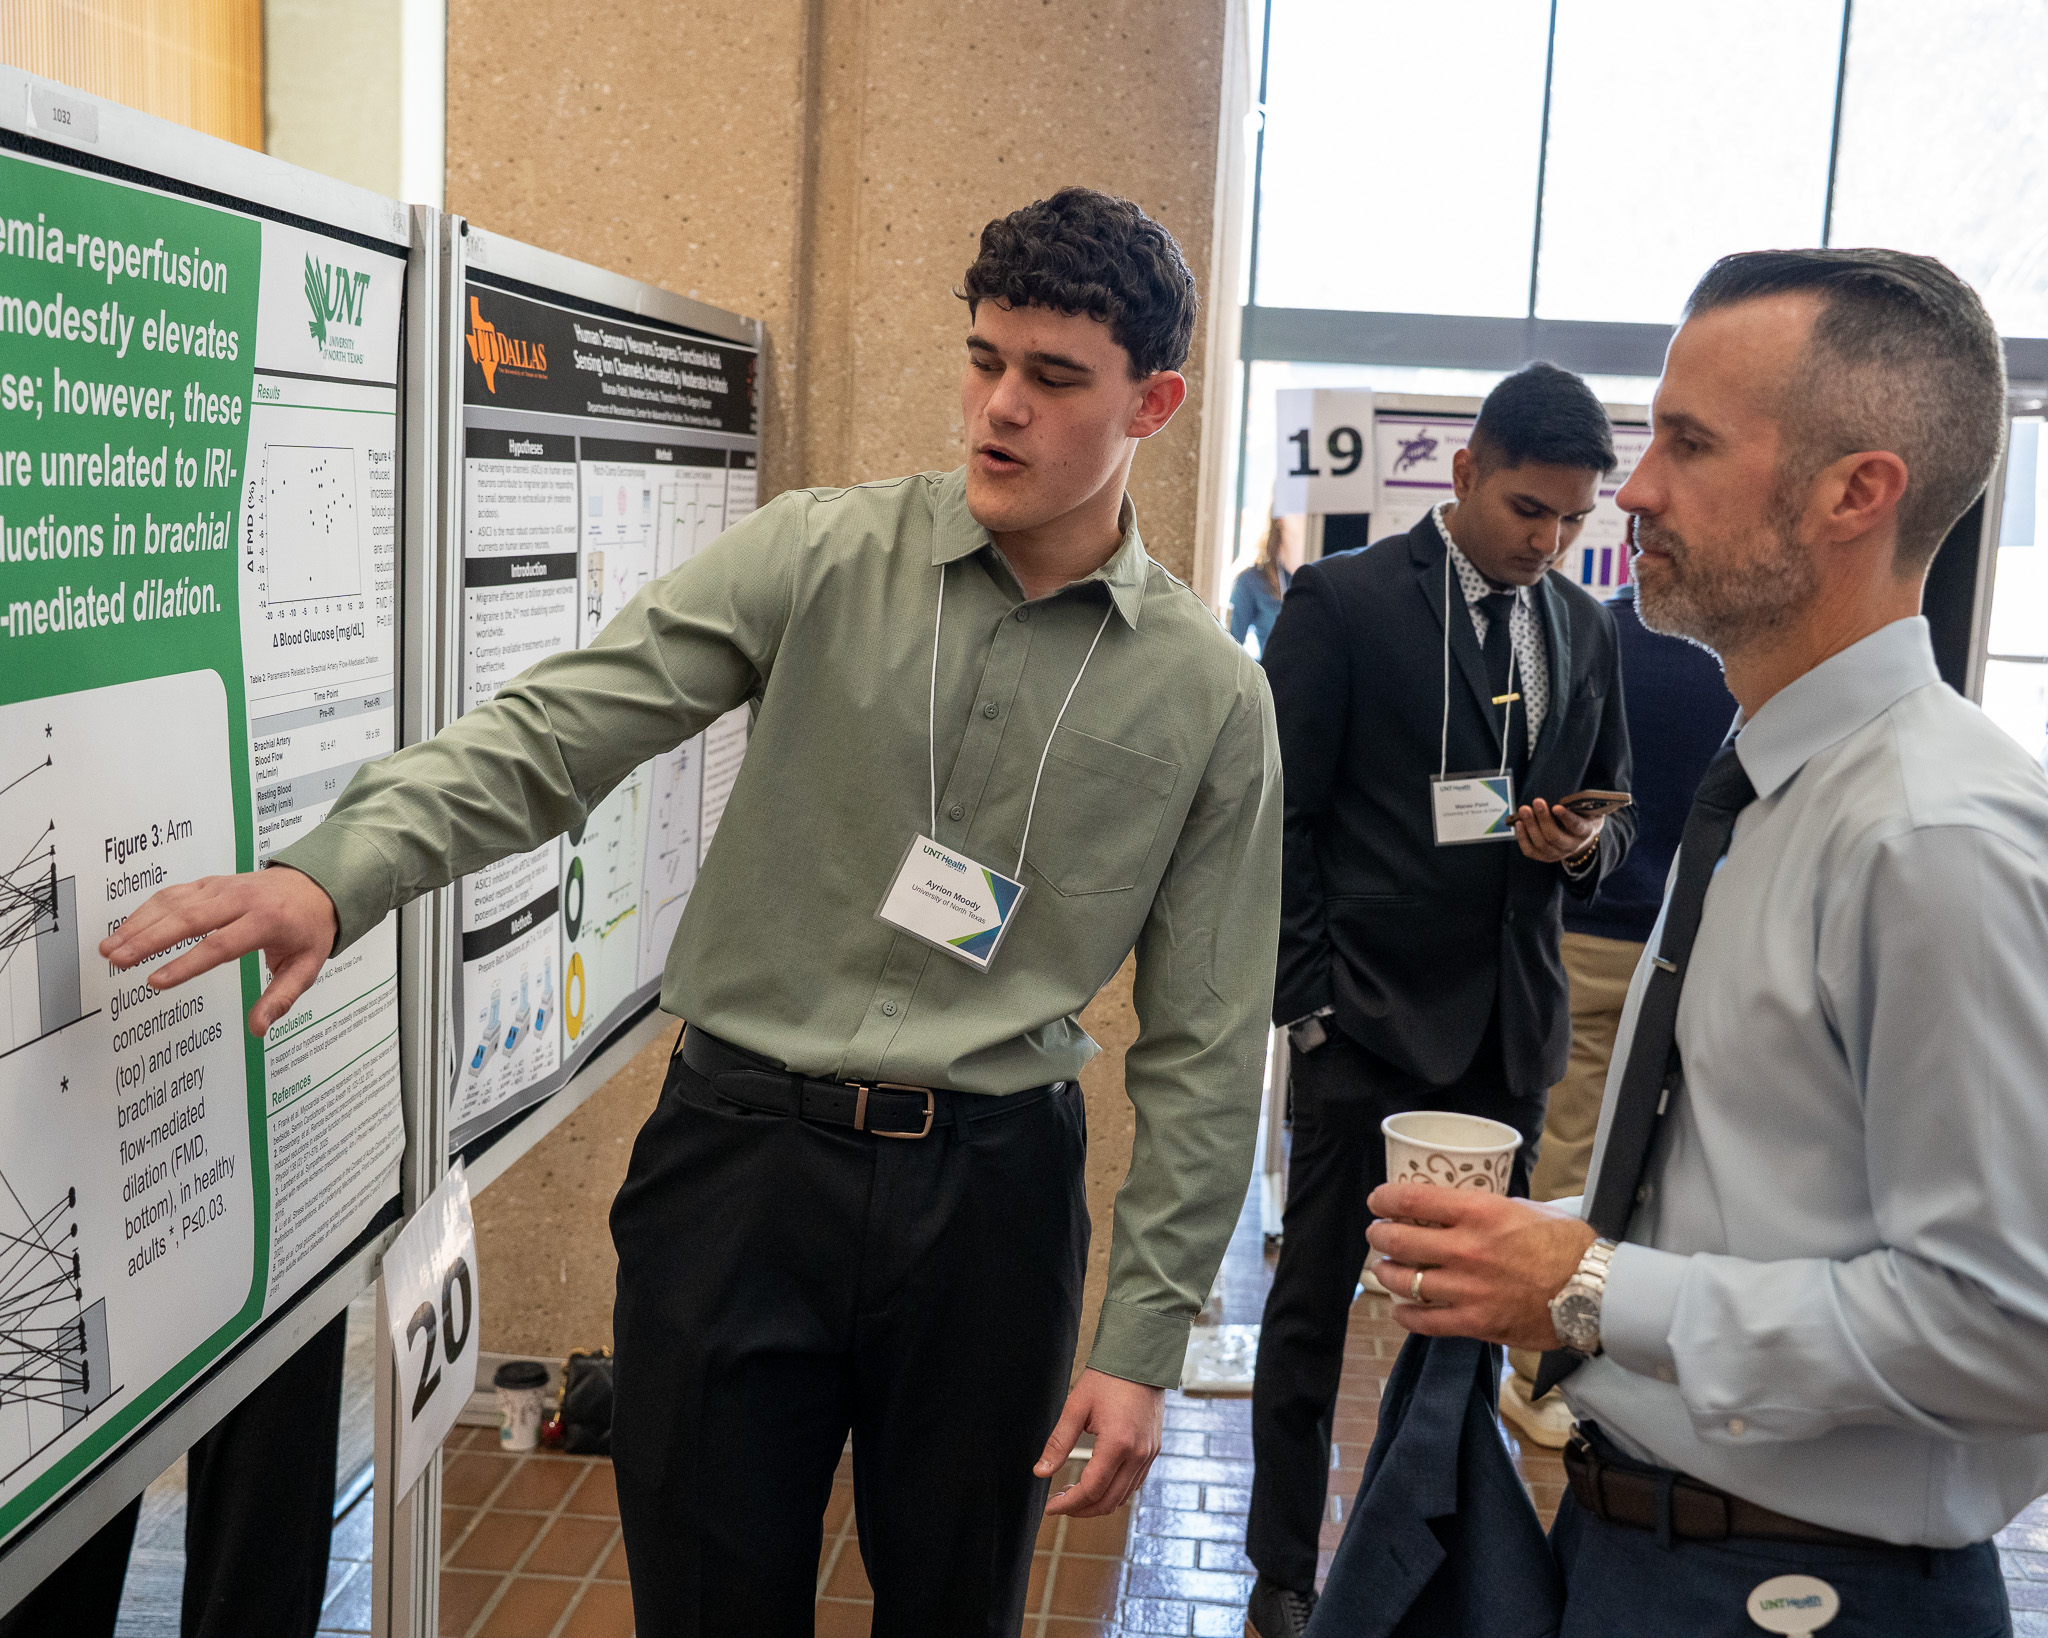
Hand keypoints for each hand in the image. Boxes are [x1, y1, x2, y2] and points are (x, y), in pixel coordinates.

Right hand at [99, 866, 339, 1036]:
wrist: (318, 886)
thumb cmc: (309, 929)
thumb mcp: (307, 967)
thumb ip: (282, 998)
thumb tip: (259, 1029)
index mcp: (267, 921)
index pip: (220, 944)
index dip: (186, 963)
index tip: (155, 982)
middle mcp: (241, 899)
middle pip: (188, 918)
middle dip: (149, 940)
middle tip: (118, 961)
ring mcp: (223, 887)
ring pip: (174, 902)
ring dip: (138, 924)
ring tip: (109, 949)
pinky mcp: (210, 883)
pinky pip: (173, 893)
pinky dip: (145, 910)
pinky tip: (125, 930)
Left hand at [1035, 1367, 1163, 1516]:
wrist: (1140, 1359)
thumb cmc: (1107, 1378)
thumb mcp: (1076, 1407)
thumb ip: (1058, 1442)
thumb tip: (1040, 1472)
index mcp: (1118, 1444)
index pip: (1091, 1489)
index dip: (1068, 1503)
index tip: (1050, 1506)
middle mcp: (1138, 1454)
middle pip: (1108, 1501)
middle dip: (1081, 1509)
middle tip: (1059, 1505)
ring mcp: (1149, 1454)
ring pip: (1123, 1496)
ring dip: (1098, 1503)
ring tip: (1075, 1496)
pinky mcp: (1153, 1450)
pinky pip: (1134, 1483)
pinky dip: (1114, 1492)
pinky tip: (1097, 1485)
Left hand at [1364, 1181, 1596, 1351]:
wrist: (1594, 1293)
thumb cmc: (1566, 1245)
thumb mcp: (1524, 1208)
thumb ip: (1486, 1208)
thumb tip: (1460, 1208)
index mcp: (1479, 1213)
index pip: (1413, 1200)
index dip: (1385, 1199)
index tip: (1377, 1202)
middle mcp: (1466, 1249)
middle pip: (1399, 1241)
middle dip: (1381, 1237)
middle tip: (1379, 1236)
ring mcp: (1467, 1289)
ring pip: (1404, 1281)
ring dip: (1387, 1274)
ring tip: (1385, 1270)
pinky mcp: (1475, 1322)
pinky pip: (1425, 1322)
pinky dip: (1405, 1315)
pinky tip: (1400, 1309)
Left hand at [1513, 797, 1600, 864]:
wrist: (1578, 835)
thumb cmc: (1579, 816)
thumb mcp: (1583, 809)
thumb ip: (1574, 805)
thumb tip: (1555, 799)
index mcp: (1585, 832)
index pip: (1576, 826)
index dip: (1566, 817)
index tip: (1556, 807)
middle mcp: (1572, 846)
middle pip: (1555, 837)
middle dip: (1543, 819)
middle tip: (1536, 801)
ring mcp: (1557, 854)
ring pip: (1541, 843)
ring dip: (1530, 825)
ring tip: (1524, 810)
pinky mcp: (1544, 857)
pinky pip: (1530, 850)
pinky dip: (1522, 837)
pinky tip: (1519, 823)